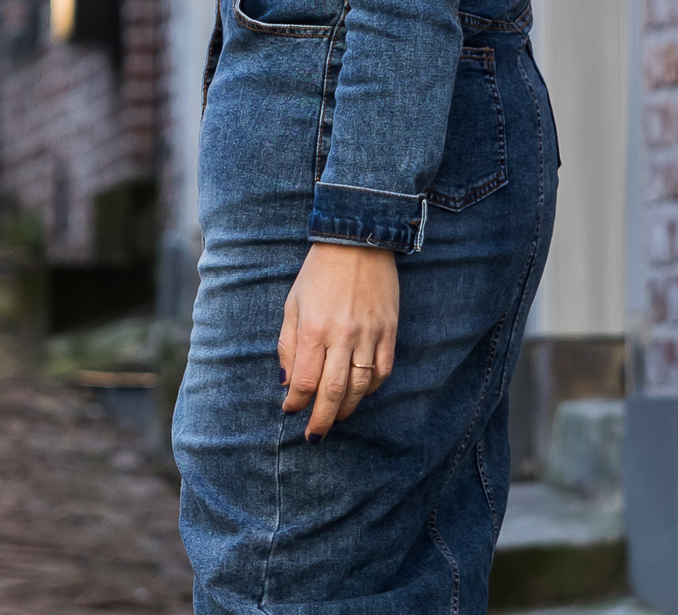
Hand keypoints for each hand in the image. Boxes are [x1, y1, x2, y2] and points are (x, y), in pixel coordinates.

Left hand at [278, 242, 398, 441]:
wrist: (358, 241)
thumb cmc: (319, 272)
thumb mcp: (293, 304)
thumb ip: (288, 345)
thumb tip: (287, 382)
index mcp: (314, 329)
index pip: (305, 381)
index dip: (297, 402)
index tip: (291, 409)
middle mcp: (342, 335)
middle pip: (332, 392)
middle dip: (321, 420)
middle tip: (314, 436)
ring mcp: (369, 334)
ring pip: (360, 387)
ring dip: (346, 408)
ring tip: (335, 416)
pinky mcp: (389, 330)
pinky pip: (383, 369)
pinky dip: (372, 388)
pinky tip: (360, 392)